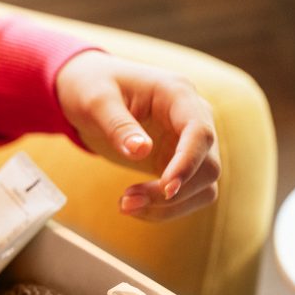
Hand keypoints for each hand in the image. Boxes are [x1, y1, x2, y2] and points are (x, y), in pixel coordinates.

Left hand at [55, 51, 220, 220]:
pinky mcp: (177, 162)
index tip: (166, 189)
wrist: (87, 89)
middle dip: (172, 193)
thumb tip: (141, 151)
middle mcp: (192, 118)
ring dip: (169, 206)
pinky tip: (133, 205)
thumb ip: (118, 125)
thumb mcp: (96, 101)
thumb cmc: (91, 87)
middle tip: (126, 202)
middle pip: (207, 166)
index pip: (200, 132)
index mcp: (177, 94)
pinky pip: (186, 193)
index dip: (187, 163)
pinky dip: (164, 207)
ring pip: (203, 186)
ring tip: (125, 206)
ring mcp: (188, 142)